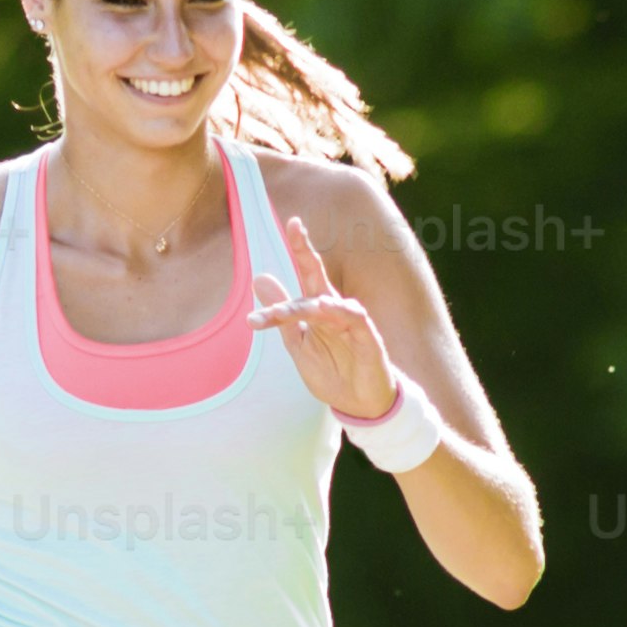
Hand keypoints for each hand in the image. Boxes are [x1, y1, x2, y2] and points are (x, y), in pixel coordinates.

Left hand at [246, 223, 403, 421]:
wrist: (358, 405)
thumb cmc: (332, 372)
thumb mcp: (298, 343)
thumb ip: (281, 315)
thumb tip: (258, 278)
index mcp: (317, 309)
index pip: (308, 272)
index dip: (301, 247)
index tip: (293, 221)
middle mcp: (334, 310)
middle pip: (319, 275)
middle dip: (306, 251)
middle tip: (294, 226)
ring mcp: (351, 323)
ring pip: (328, 304)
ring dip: (307, 304)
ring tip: (289, 308)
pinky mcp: (368, 339)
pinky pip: (355, 320)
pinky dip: (341, 313)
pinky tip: (325, 309)